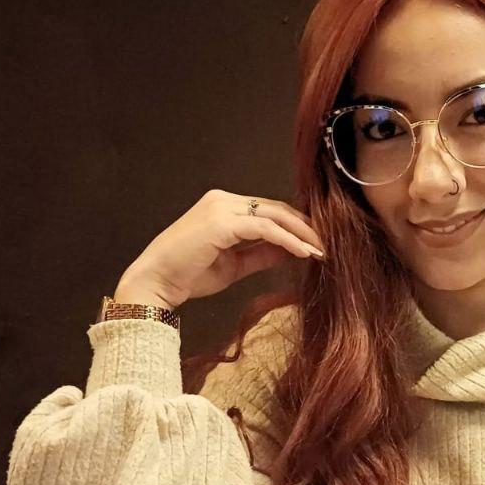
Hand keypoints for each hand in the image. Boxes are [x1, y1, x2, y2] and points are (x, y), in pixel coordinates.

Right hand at [115, 190, 324, 309]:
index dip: (296, 226)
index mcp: (224, 207)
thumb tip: (291, 251)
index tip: (317, 244)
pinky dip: (288, 240)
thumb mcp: (234, 265)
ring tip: (321, 251)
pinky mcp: (222, 222)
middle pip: (276, 208)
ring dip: (302, 233)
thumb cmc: (189, 275)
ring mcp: (221, 208)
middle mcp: (223, 201)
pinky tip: (304, 253)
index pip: (269, 210)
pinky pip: (265, 228)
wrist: (156, 283)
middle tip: (327, 245)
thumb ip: (261, 254)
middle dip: (305, 227)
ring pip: (274, 215)